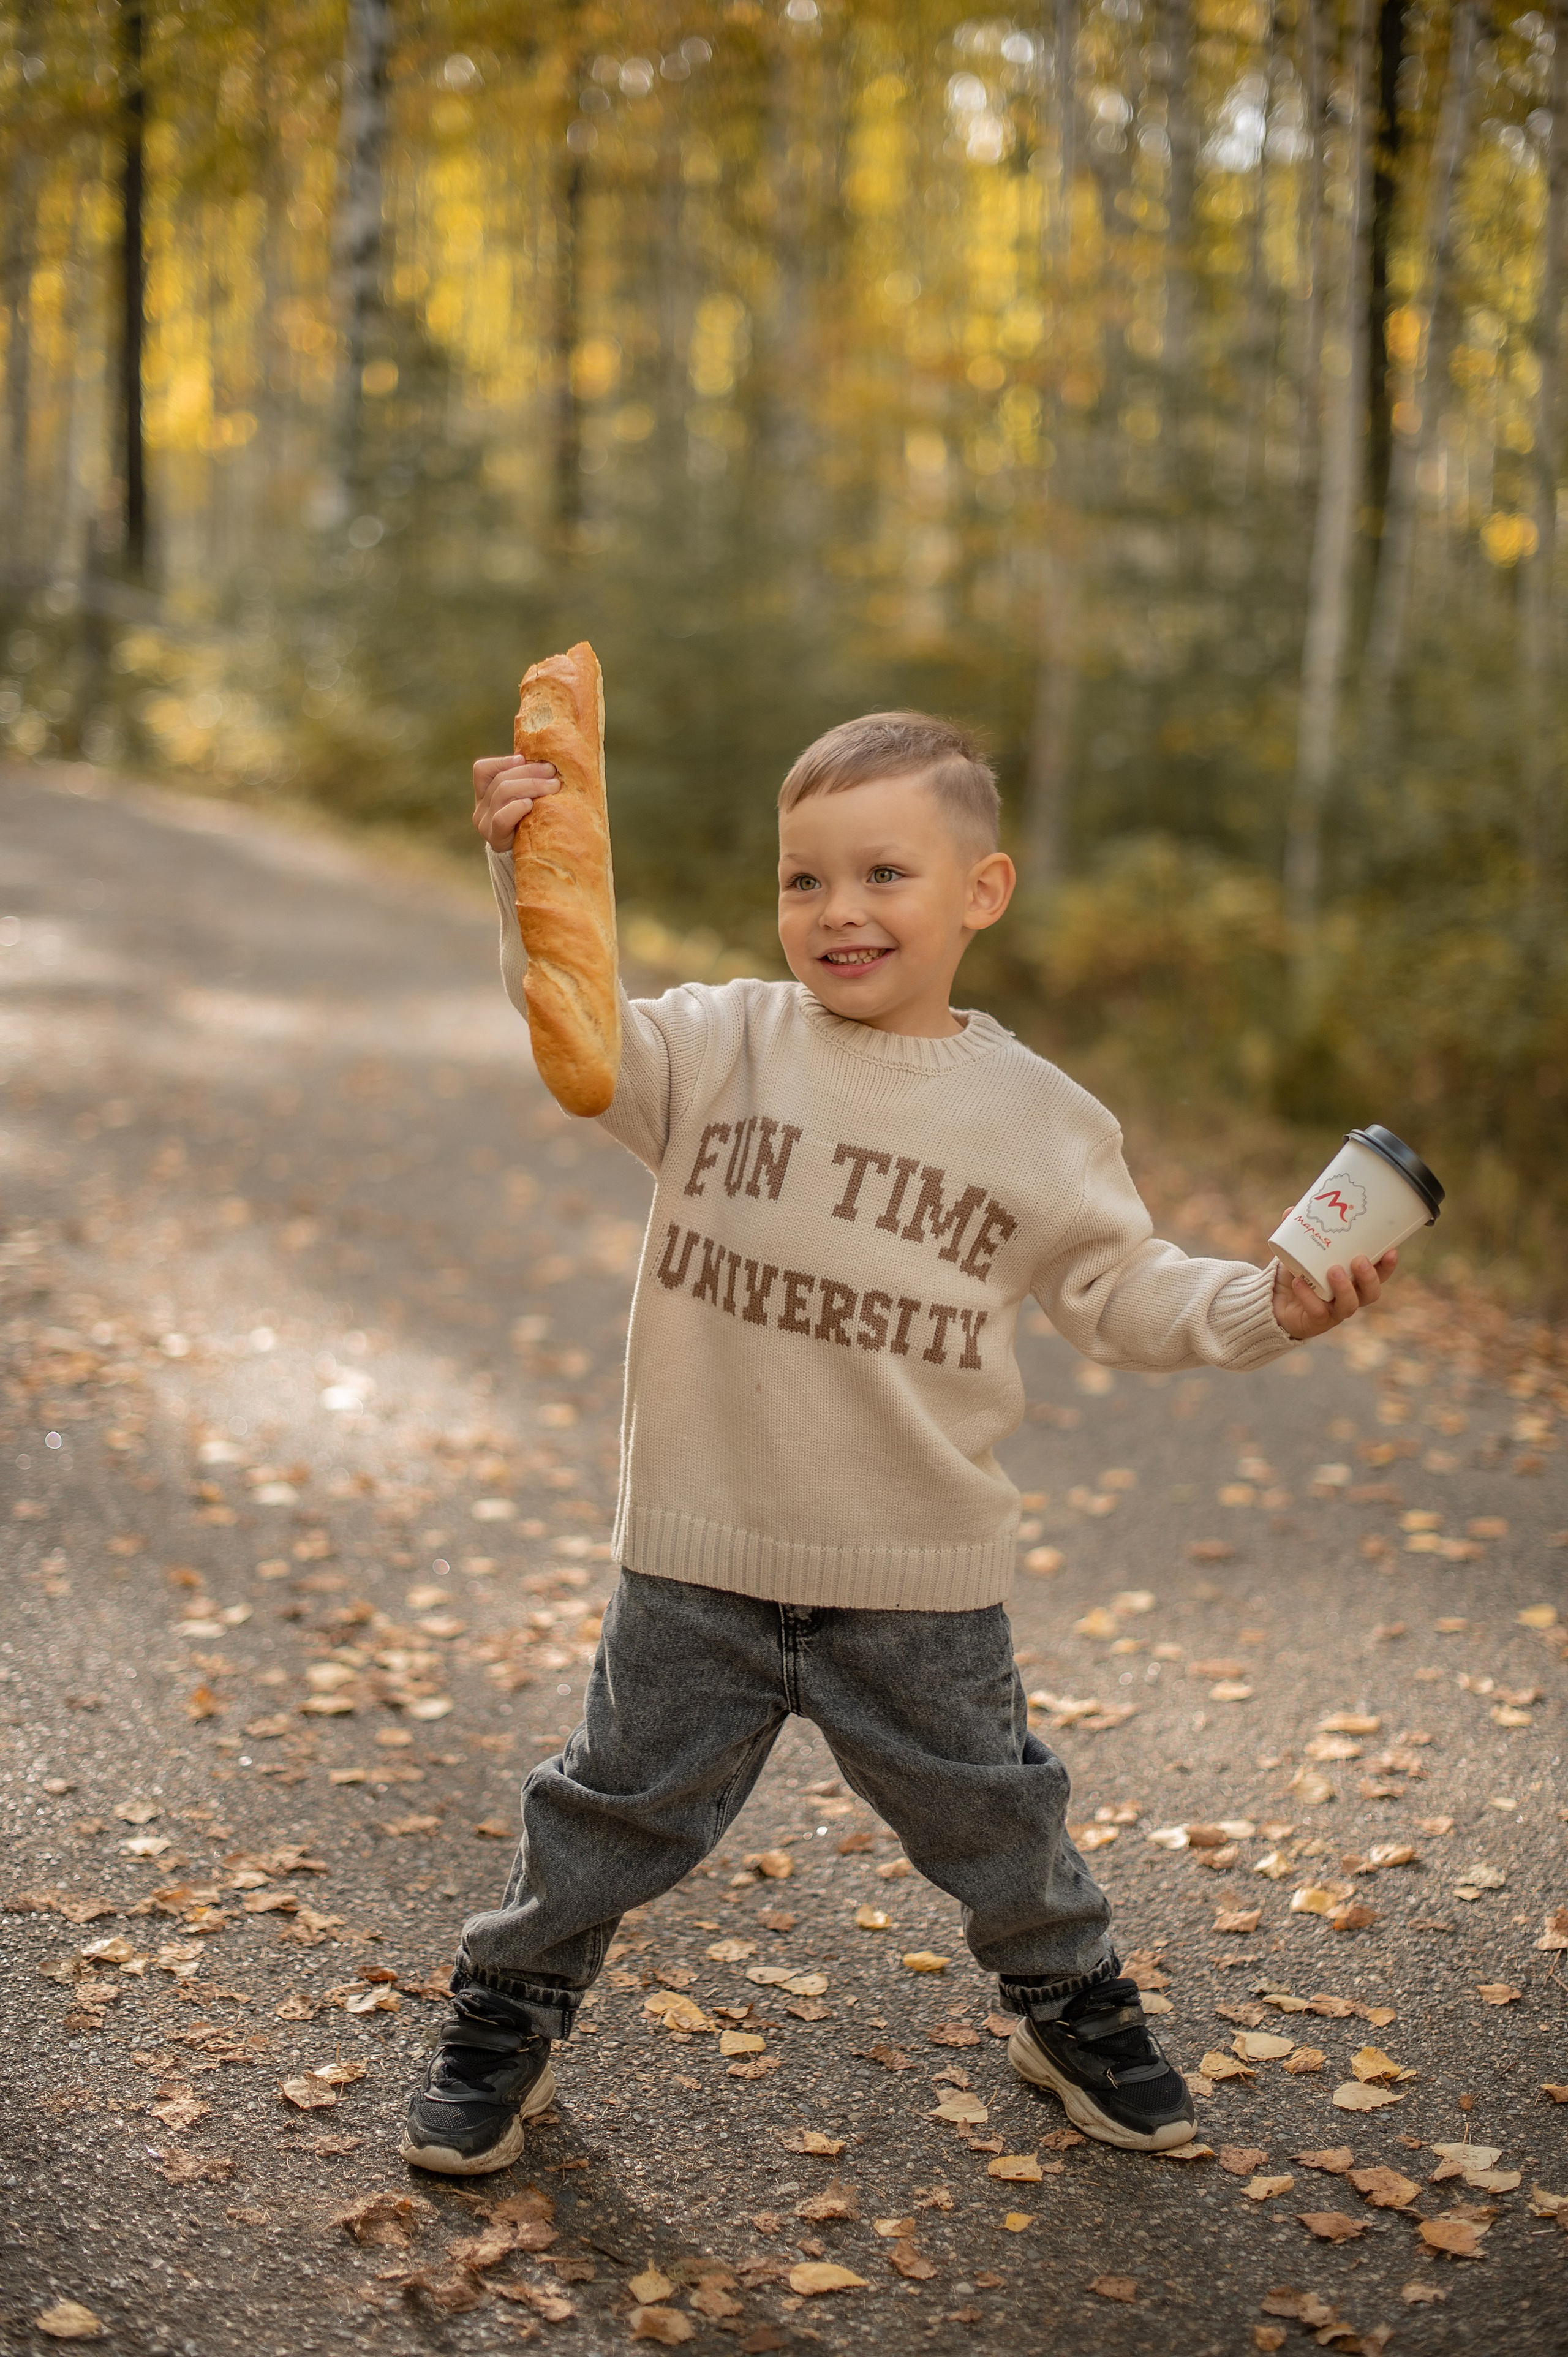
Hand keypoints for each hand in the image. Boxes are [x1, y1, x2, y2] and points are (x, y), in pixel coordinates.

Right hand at [473, 755, 559, 849]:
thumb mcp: (525, 801)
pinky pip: (502, 818)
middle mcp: (480, 808)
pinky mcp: (494, 838)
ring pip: (503, 793)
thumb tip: (548, 761)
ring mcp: (484, 824)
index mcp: (484, 795)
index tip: (524, 758)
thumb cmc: (532, 826)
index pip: (482, 770)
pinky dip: (517, 807)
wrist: (529, 862)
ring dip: (531, 785)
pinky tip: (530, 804)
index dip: (502, 761)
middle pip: (500, 780)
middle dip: (529, 771)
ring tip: (553, 786)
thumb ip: (527, 783)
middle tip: (552, 771)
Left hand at [1269, 1202, 1397, 1340]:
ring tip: (1334, 1271)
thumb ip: (1298, 1233)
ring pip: (1349, 1305)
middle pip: (1371, 1293)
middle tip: (1359, 1260)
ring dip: (1345, 1288)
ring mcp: (1333, 1311)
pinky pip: (1317, 1311)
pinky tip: (1300, 1282)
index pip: (1379, 1275)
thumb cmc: (1297, 1276)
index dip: (1388, 1266)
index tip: (1391, 1250)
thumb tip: (1292, 1210)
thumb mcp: (1297, 1253)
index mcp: (1353, 1280)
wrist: (1274, 1304)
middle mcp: (1349, 1297)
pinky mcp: (1316, 1321)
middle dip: (1369, 1277)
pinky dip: (1309, 1297)